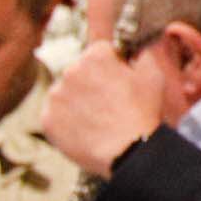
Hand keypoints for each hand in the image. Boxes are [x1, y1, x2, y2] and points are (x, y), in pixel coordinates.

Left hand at [42, 38, 177, 176]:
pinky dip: (67, 122)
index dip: (111, 67)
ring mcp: (56, 95)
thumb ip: (142, 54)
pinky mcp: (47, 119)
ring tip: (97, 121)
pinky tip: (85, 130)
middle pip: (79, 72)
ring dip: (77, 102)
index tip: (118, 84)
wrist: (128, 152)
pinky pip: (56, 115)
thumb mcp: (153, 76)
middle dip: (91, 83)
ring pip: (66, 94)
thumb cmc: (143, 113)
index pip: (99, 53)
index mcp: (95, 56)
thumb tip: (135, 48)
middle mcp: (70, 70)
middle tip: (108, 105)